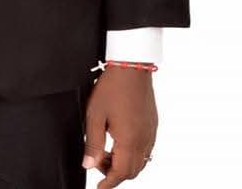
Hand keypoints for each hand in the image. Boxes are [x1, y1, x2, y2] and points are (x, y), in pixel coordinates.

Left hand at [82, 66, 156, 185]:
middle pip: (132, 171)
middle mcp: (144, 140)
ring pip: (141, 162)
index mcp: (129, 140)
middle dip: (114, 173)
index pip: (121, 173)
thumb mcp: (95, 115)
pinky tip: (120, 141)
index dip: (108, 183)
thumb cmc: (112, 87)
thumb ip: (92, 142)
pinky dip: (133, 153)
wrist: (132, 66)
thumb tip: (88, 164)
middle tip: (97, 161)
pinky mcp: (153, 125)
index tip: (99, 187)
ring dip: (124, 163)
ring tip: (106, 150)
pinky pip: (146, 149)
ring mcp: (151, 133)